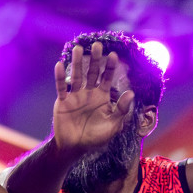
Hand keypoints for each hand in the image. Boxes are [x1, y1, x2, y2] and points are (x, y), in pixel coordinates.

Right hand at [50, 41, 138, 155]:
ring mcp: (75, 96)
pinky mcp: (63, 101)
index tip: (113, 55)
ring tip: (78, 48)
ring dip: (77, 62)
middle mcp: (89, 93)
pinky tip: (60, 65)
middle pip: (92, 72)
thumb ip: (121, 110)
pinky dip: (60, 77)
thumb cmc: (96, 138)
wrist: (75, 148)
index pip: (107, 77)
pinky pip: (61, 87)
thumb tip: (131, 93)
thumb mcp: (113, 125)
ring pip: (77, 75)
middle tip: (97, 45)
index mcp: (102, 96)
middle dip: (95, 59)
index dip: (110, 67)